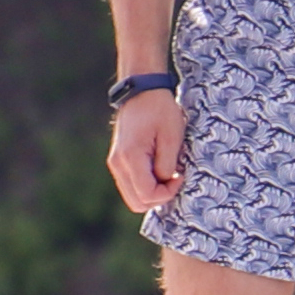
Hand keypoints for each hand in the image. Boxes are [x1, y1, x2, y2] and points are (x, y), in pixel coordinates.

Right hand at [107, 86, 188, 213]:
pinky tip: (158, 171)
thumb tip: (165, 184)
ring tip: (167, 174)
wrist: (142, 91)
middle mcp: (117, 164)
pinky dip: (145, 187)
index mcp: (130, 157)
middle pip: (137, 203)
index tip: (180, 176)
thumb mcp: (172, 137)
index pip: (147, 195)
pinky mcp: (118, 162)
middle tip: (174, 178)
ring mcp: (115, 164)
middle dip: (159, 198)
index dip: (168, 193)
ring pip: (133, 198)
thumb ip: (167, 166)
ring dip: (152, 193)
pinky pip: (131, 186)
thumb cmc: (160, 110)